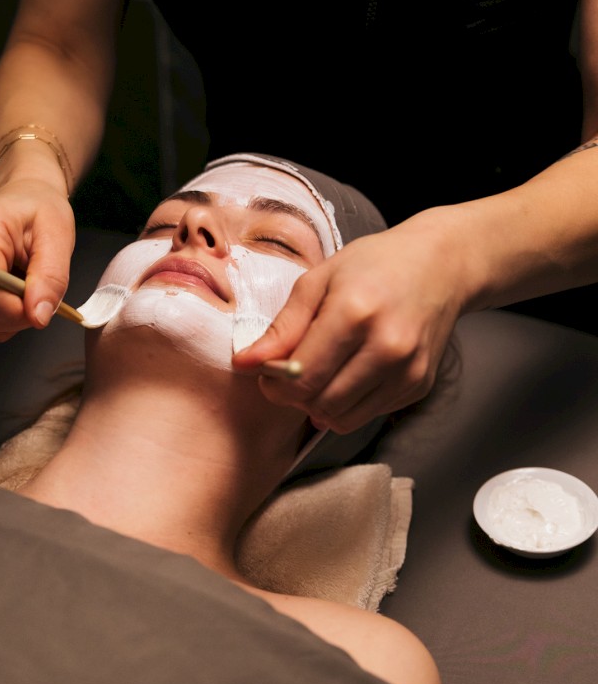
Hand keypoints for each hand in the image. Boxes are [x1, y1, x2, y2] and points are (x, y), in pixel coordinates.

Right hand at [0, 178, 75, 341]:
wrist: (21, 199)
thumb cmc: (39, 210)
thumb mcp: (58, 235)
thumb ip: (51, 277)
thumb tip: (38, 317)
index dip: (15, 311)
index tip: (43, 307)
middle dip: (20, 310)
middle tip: (39, 284)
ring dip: (13, 311)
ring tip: (23, 279)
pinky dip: (4, 311)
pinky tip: (10, 285)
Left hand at [232, 216, 465, 431]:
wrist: (440, 265)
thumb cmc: (373, 265)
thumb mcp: (318, 280)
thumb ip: (282, 326)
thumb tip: (244, 363)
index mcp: (354, 313)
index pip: (301, 376)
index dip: (274, 382)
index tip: (267, 370)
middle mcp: (387, 347)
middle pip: (320, 402)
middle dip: (294, 395)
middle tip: (290, 372)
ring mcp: (409, 370)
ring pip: (344, 418)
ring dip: (320, 405)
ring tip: (319, 373)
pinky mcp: (420, 385)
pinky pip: (369, 415)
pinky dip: (349, 403)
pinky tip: (350, 372)